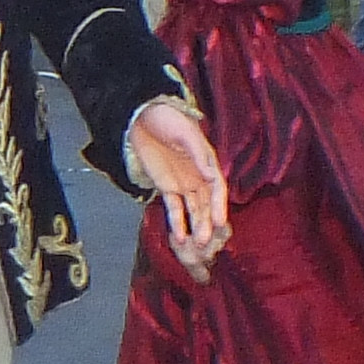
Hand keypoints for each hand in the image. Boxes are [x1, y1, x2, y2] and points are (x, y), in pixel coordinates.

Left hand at [128, 100, 229, 281]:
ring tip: (196, 245)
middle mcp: (199, 177)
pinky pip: (173, 208)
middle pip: (206, 204)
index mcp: (207, 163)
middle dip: (207, 223)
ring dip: (195, 226)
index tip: (220, 222)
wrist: (142, 118)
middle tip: (206, 242)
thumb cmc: (168, 121)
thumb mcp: (185, 133)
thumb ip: (197, 154)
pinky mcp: (166, 188)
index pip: (217, 188)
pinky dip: (176, 222)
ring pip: (192, 209)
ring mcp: (183, 184)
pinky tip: (179, 236)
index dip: (219, 205)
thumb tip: (210, 174)